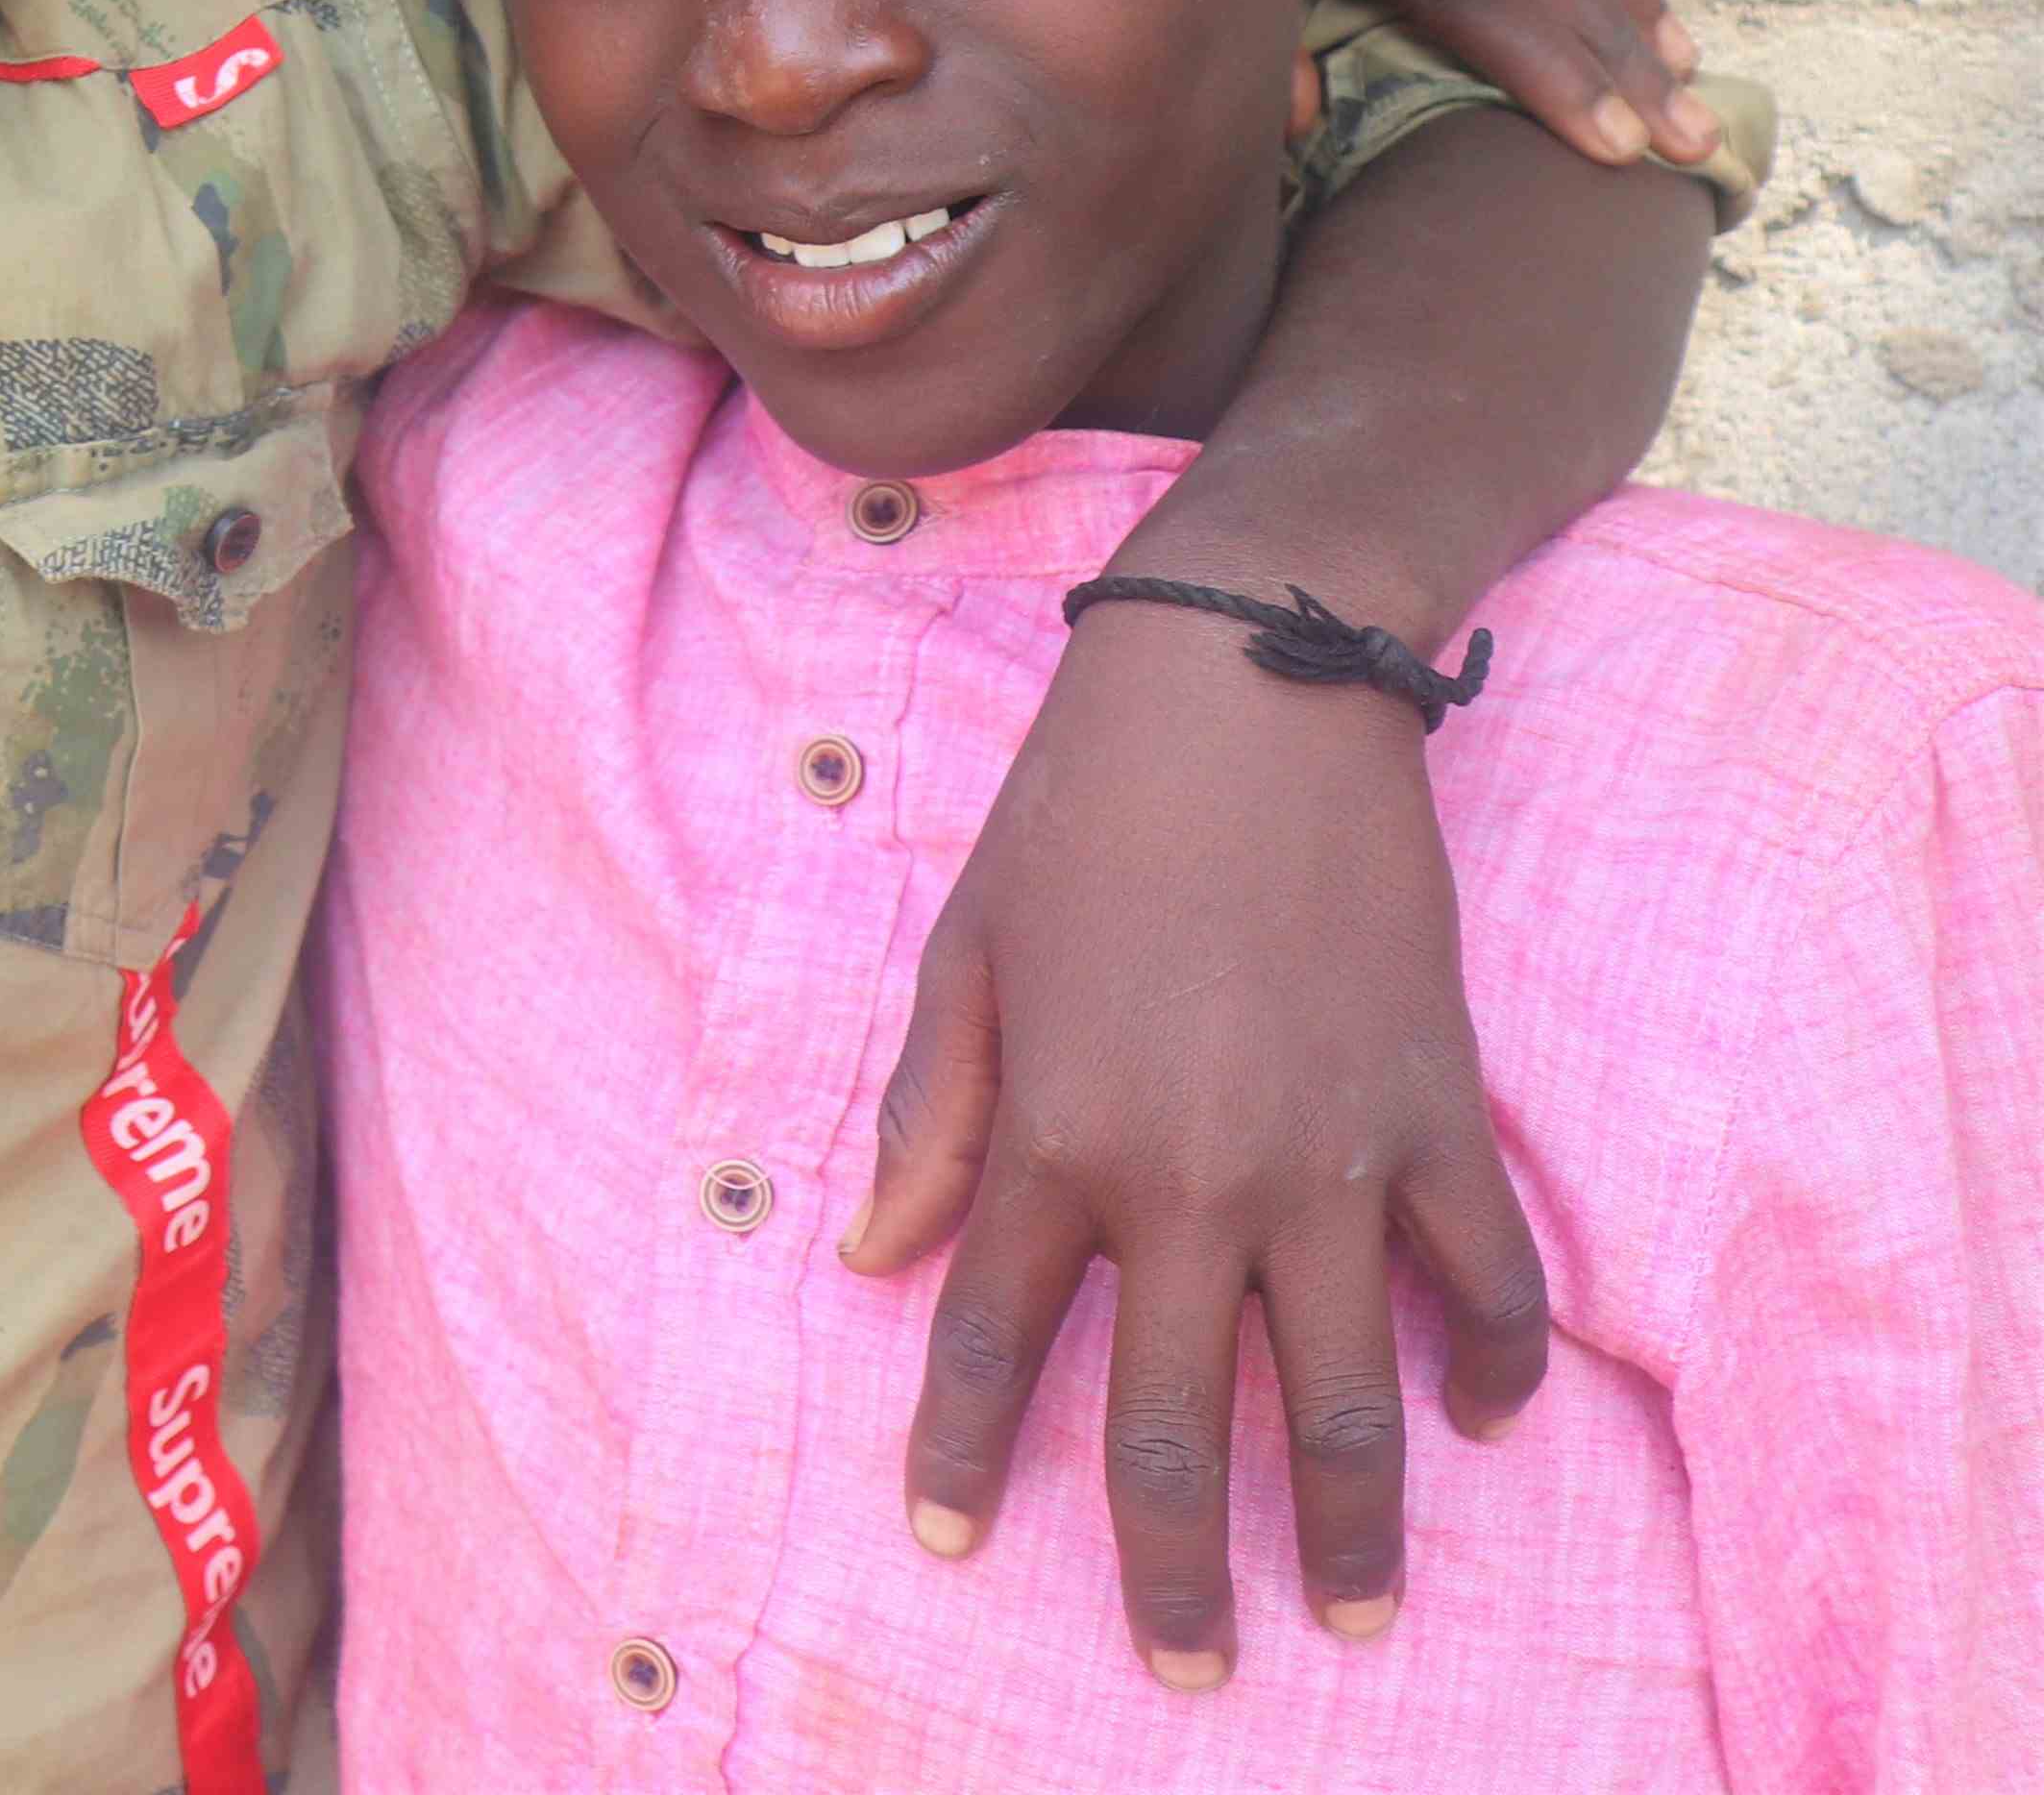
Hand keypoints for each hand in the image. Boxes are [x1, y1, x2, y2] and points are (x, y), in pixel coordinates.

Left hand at [848, 605, 1549, 1681]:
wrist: (1249, 696)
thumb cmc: (1082, 812)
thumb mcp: (966, 954)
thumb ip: (931, 1115)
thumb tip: (875, 1250)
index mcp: (1054, 1138)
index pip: (989, 1342)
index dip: (958, 1455)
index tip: (946, 1543)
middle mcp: (1189, 1179)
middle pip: (1172, 1422)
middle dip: (1170, 1564)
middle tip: (1187, 1665)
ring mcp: (1328, 1162)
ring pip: (1343, 1400)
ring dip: (1348, 1526)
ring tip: (1346, 1611)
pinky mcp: (1437, 1119)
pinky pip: (1478, 1283)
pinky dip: (1488, 1365)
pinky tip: (1478, 1423)